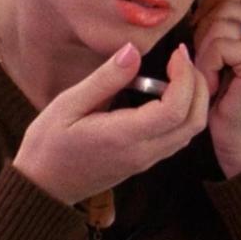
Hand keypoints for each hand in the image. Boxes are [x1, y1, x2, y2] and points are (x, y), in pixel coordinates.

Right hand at [12, 42, 209, 204]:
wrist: (42, 188)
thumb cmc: (48, 145)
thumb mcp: (68, 104)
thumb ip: (105, 79)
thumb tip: (132, 51)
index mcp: (123, 137)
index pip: (174, 109)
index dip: (185, 77)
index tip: (177, 52)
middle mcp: (142, 152)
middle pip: (193, 122)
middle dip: (198, 85)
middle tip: (182, 57)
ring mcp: (145, 160)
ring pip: (190, 132)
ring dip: (194, 99)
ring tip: (177, 70)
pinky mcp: (144, 161)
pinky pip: (178, 137)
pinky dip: (185, 112)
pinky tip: (165, 92)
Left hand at [191, 0, 240, 178]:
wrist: (239, 138)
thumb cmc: (226, 97)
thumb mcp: (225, 51)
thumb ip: (221, 23)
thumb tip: (195, 6)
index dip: (214, 4)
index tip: (202, 31)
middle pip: (224, 6)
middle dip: (202, 31)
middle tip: (206, 62)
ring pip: (218, 25)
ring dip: (202, 52)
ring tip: (211, 75)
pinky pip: (219, 45)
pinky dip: (206, 65)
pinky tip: (214, 84)